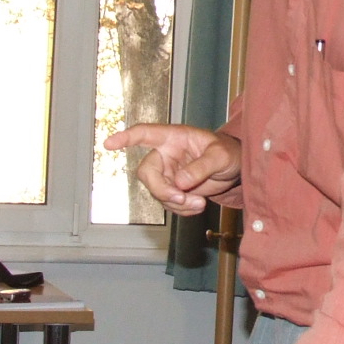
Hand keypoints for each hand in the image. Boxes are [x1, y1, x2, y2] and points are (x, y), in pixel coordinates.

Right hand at [105, 124, 242, 216]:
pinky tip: (198, 206)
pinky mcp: (173, 190)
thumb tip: (179, 182)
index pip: (144, 134)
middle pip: (147, 173)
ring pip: (157, 193)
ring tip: (200, 203)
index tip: (109, 145)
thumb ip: (201, 167)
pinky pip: (168, 204)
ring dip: (176, 204)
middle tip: (182, 199)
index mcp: (173, 138)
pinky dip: (182, 210)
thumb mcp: (220, 156)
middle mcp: (165, 155)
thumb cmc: (228, 152)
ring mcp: (167, 174)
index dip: (126, 138)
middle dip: (161, 189)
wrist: (234, 168)